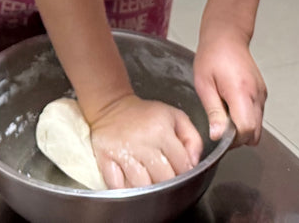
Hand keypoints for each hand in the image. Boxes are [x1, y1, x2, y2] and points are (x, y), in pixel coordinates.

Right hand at [88, 94, 203, 188]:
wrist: (113, 106)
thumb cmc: (146, 115)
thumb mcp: (175, 117)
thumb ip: (193, 138)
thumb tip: (194, 163)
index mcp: (161, 130)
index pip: (182, 164)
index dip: (185, 172)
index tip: (181, 172)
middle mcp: (141, 141)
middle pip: (163, 178)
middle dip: (169, 184)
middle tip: (166, 180)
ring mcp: (121, 151)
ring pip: (141, 186)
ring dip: (148, 191)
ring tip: (150, 184)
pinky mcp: (105, 157)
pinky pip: (117, 185)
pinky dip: (125, 191)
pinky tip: (131, 186)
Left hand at [193, 24, 264, 145]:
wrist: (226, 36)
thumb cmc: (212, 56)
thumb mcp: (204, 85)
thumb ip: (213, 112)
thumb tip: (217, 136)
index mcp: (241, 92)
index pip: (247, 130)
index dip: (233, 139)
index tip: (219, 134)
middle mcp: (256, 94)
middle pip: (255, 133)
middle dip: (238, 137)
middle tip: (220, 126)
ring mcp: (261, 94)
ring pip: (258, 126)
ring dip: (242, 127)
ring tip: (224, 112)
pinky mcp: (262, 92)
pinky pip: (257, 115)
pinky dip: (246, 117)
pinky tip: (232, 106)